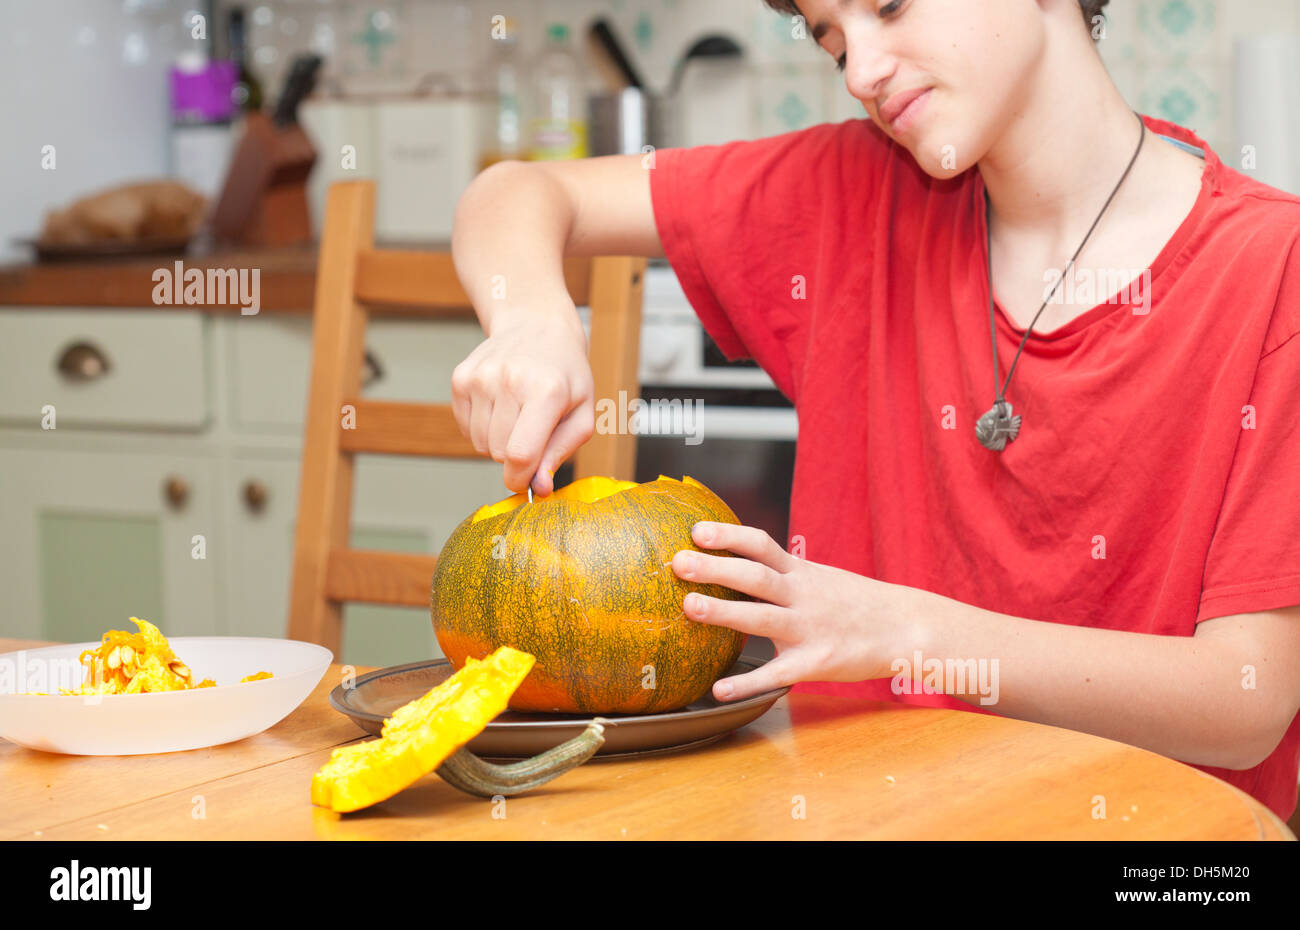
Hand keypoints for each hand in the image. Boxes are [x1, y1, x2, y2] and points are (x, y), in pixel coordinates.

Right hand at [450, 306, 592, 496]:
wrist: (537, 325)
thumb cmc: (565, 374)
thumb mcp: (581, 413)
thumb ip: (560, 453)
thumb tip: (538, 488)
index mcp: (546, 391)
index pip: (520, 454)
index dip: (520, 479)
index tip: (525, 482)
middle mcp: (510, 381)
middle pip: (498, 452)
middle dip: (514, 455)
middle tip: (531, 431)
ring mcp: (481, 377)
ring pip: (479, 443)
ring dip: (497, 441)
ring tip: (517, 414)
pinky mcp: (462, 377)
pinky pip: (465, 428)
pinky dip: (482, 427)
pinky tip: (500, 406)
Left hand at [670, 521, 918, 700]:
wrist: (906, 626)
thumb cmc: (854, 603)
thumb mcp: (819, 577)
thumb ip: (781, 572)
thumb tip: (735, 562)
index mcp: (800, 573)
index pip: (760, 545)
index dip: (728, 536)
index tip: (695, 530)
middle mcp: (802, 595)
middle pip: (754, 577)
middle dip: (715, 568)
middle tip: (678, 562)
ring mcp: (810, 628)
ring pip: (762, 617)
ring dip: (723, 612)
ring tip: (688, 607)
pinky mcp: (818, 662)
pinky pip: (779, 673)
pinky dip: (748, 683)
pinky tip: (719, 690)